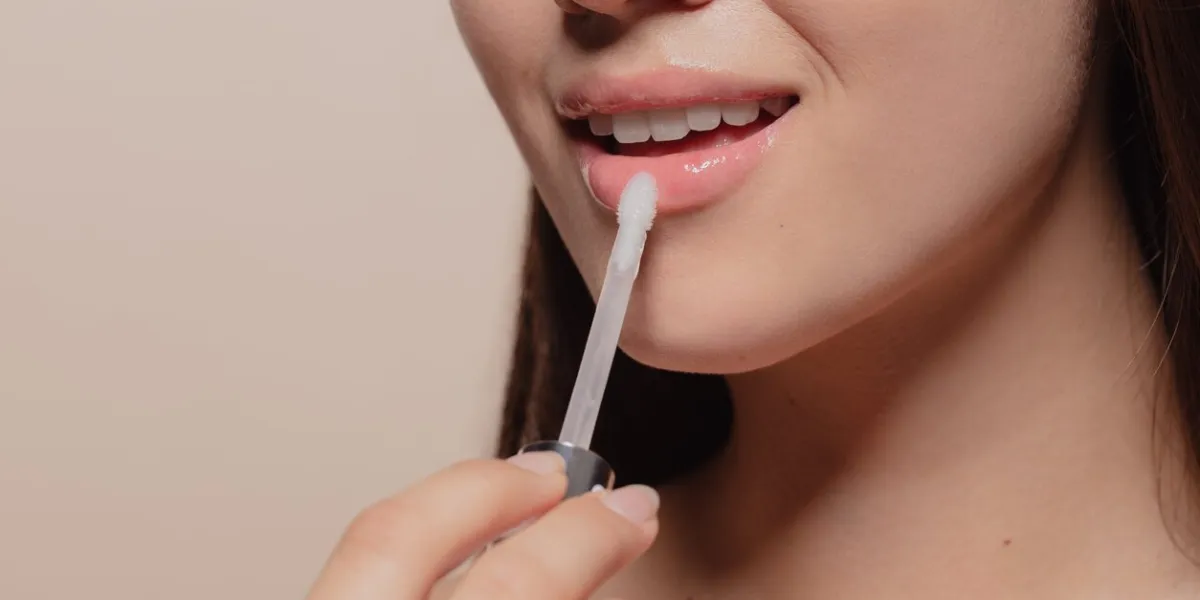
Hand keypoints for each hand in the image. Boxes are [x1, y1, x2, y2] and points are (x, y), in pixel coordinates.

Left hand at [305, 452, 659, 599]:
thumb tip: (588, 563)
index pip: (517, 585)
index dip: (586, 534)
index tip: (630, 510)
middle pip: (400, 531)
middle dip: (489, 486)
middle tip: (557, 474)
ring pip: (363, 545)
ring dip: (443, 512)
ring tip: (506, 506)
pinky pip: (344, 578)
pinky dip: (405, 556)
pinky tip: (443, 564)